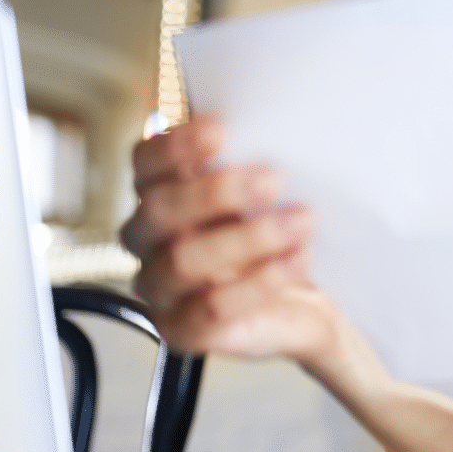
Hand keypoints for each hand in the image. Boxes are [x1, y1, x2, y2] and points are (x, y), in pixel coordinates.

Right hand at [120, 115, 334, 361]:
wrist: (306, 301)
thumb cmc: (280, 232)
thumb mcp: (274, 190)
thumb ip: (259, 156)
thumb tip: (284, 121)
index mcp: (160, 192)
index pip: (146, 162)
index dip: (177, 145)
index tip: (223, 129)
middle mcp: (149, 239)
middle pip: (159, 210)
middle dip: (217, 191)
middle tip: (273, 178)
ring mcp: (161, 288)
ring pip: (185, 260)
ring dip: (249, 238)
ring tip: (301, 221)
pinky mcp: (183, 330)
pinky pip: (210, 310)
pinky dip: (260, 282)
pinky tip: (298, 259)